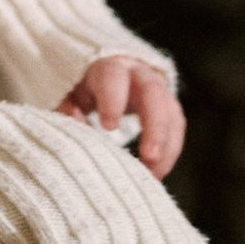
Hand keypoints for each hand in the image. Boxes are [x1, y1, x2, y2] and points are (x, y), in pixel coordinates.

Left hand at [58, 55, 183, 179]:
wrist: (112, 74)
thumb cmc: (87, 88)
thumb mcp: (72, 93)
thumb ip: (68, 107)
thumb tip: (73, 123)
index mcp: (109, 67)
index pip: (113, 77)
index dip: (113, 100)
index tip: (108, 128)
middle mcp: (138, 74)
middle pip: (153, 93)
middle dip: (154, 126)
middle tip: (149, 157)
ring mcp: (159, 89)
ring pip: (170, 112)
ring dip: (166, 145)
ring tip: (153, 175)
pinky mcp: (169, 105)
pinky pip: (176, 127)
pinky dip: (170, 151)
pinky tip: (157, 173)